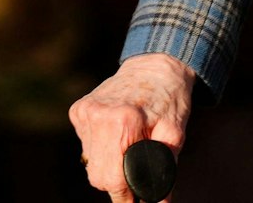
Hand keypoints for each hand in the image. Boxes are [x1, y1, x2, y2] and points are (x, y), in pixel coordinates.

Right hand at [69, 53, 194, 201]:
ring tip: (129, 148)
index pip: (113, 178)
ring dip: (109, 165)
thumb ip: (166, 169)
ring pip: (91, 163)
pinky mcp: (78, 110)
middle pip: (99, 176)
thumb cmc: (169, 98)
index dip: (126, 196)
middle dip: (118, 184)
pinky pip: (87, 145)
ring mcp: (85, 112)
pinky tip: (117, 135)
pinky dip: (101, 149)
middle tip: (136, 179)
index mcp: (122, 120)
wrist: (155, 64)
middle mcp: (98, 115)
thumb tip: (162, 202)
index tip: (136, 201)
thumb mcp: (175, 133)